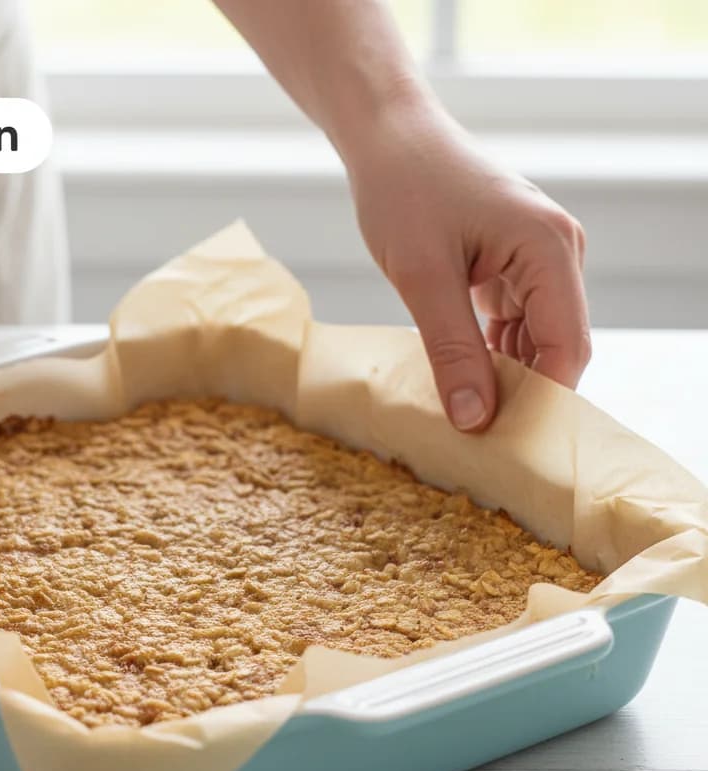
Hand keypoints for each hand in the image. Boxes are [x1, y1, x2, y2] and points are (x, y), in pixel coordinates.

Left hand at [347, 92, 590, 430]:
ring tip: (468, 421)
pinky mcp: (511, 266)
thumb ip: (452, 351)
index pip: (566, 346)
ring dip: (504, 379)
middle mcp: (557, 253)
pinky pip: (512, 324)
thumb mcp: (423, 279)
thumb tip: (476, 420)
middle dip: (523, 395)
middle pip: (555, 347)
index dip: (543, 402)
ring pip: (533, 340)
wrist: (388, 140)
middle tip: (482, 443)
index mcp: (549, 248)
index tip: (509, 446)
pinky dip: (489, 355)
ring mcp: (536, 259)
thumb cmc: (404, 192)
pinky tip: (462, 383)